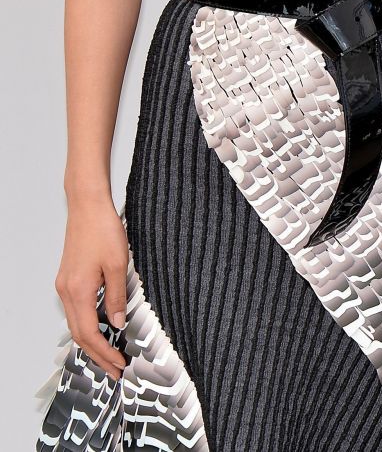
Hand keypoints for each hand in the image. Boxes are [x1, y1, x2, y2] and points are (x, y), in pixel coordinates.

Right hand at [55, 194, 129, 378]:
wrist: (87, 208)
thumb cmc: (103, 230)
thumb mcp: (119, 264)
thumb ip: (117, 296)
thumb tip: (117, 323)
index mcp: (78, 291)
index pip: (90, 333)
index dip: (104, 352)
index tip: (119, 364)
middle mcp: (66, 292)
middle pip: (79, 334)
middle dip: (97, 354)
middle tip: (115, 369)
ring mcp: (64, 286)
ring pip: (75, 324)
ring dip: (92, 342)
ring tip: (110, 355)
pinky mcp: (68, 280)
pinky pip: (76, 311)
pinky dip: (87, 326)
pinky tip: (101, 329)